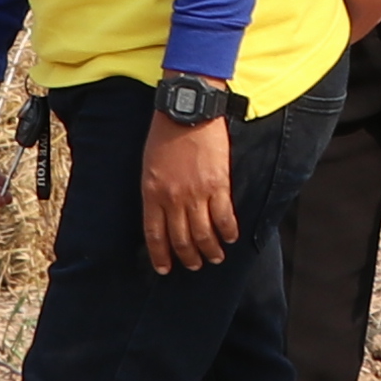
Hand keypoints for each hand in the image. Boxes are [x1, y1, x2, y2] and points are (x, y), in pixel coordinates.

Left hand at [141, 111, 237, 271]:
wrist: (187, 112)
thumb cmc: (164, 134)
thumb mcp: (150, 166)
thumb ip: (155, 192)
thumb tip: (163, 214)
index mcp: (152, 193)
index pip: (155, 234)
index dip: (161, 255)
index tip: (165, 269)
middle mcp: (173, 199)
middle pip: (181, 239)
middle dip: (188, 257)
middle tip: (194, 265)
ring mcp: (197, 193)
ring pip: (203, 233)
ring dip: (210, 250)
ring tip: (215, 258)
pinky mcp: (218, 184)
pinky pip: (224, 217)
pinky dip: (228, 231)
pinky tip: (230, 238)